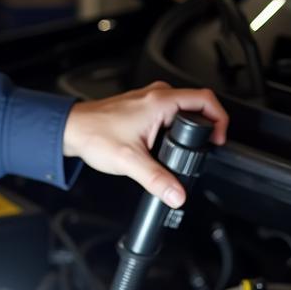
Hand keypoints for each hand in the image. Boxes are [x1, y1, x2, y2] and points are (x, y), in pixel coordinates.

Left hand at [63, 82, 227, 206]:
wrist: (70, 130)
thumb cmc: (93, 134)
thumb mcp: (130, 162)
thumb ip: (157, 180)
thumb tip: (177, 194)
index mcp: (159, 101)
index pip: (205, 100)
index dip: (220, 119)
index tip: (219, 138)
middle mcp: (155, 95)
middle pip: (197, 103)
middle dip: (207, 124)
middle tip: (208, 145)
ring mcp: (148, 99)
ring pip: (182, 106)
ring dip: (190, 125)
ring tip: (191, 146)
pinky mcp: (141, 107)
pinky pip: (169, 111)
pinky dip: (176, 125)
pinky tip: (169, 143)